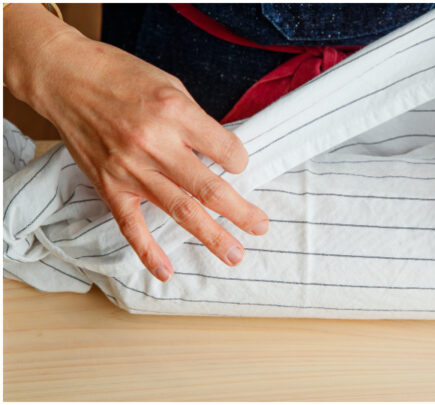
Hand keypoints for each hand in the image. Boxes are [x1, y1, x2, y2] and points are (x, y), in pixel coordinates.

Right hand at [3, 4, 268, 281]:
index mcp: (175, 114)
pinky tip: (166, 271)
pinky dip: (148, 250)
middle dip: (240, 211)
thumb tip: (223, 154)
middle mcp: (154, 144)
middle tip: (260, 226)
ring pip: (179, 209)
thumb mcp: (171, 86)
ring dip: (211, 235)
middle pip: (208, 187)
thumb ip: (196, 122)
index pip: (226, 150)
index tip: (239, 164)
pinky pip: (131, 224)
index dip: (240, 161)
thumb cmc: (121, 76)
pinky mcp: (108, 184)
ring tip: (234, 254)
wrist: (65, 77)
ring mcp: (130, 168)